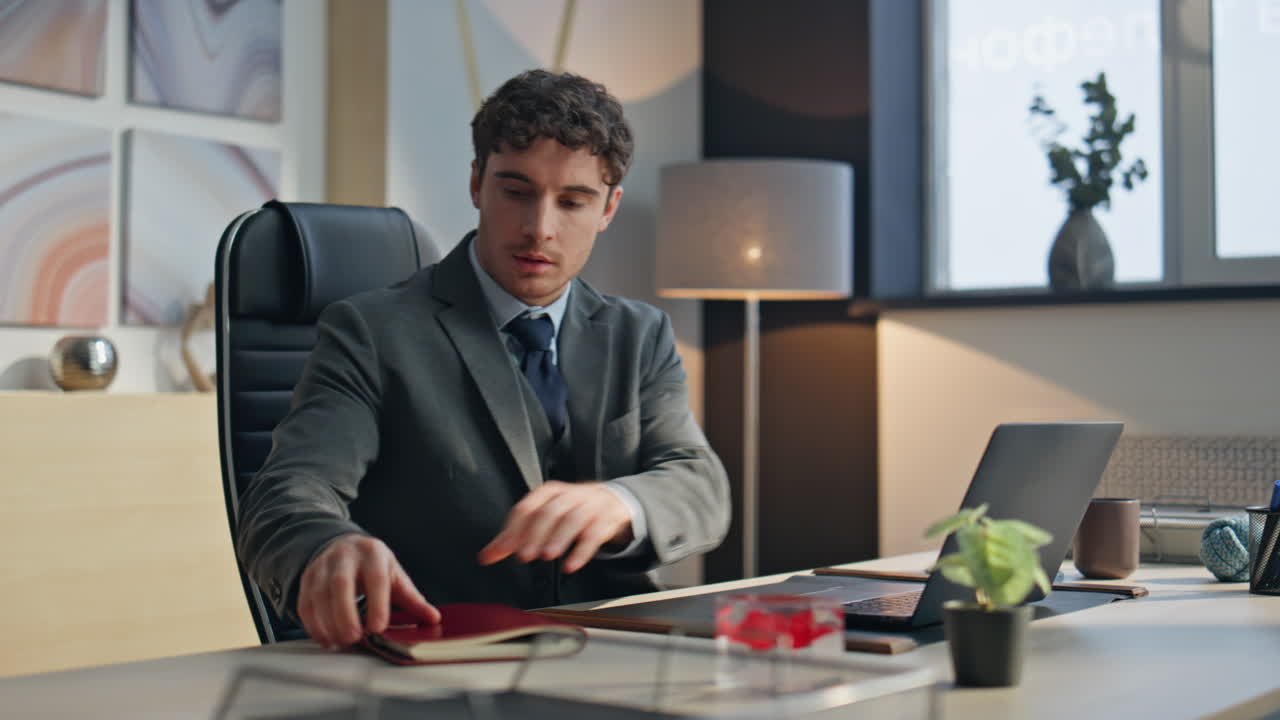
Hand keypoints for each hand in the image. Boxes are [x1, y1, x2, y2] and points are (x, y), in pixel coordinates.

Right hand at [297, 533, 440, 649]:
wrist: (345, 546)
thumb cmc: (373, 565)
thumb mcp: (394, 576)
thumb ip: (412, 599)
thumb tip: (433, 618)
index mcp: (373, 553)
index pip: (375, 577)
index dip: (377, 603)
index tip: (378, 627)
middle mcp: (345, 556)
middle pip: (340, 584)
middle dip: (345, 614)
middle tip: (354, 638)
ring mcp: (323, 566)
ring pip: (319, 594)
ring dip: (327, 622)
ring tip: (340, 642)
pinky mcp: (307, 579)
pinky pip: (305, 602)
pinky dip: (313, 624)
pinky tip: (325, 638)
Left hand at [477, 481, 633, 573]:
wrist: (610, 501)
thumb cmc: (569, 511)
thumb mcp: (541, 518)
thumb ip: (514, 537)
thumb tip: (486, 556)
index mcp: (547, 493)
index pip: (527, 508)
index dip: (516, 528)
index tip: (507, 548)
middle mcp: (568, 496)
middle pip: (550, 511)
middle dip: (536, 533)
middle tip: (526, 555)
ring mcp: (588, 506)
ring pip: (574, 518)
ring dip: (559, 537)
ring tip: (548, 556)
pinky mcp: (605, 520)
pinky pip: (595, 533)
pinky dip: (583, 550)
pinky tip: (571, 564)